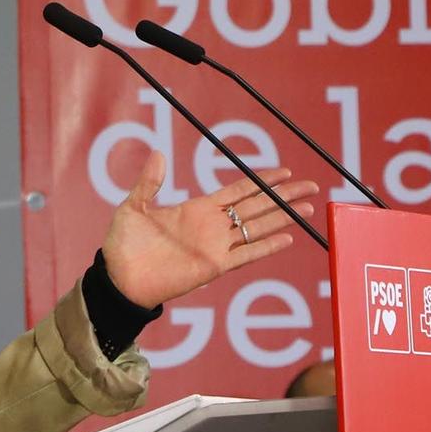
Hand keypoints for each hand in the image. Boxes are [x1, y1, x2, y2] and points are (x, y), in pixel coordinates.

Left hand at [101, 154, 317, 308]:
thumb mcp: (134, 207)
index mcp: (197, 208)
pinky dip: (267, 246)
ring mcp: (216, 246)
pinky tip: (288, 237)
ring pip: (258, 227)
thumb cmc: (124, 244)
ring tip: (309, 208)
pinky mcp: (214, 266)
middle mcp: (212, 226)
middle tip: (311, 186)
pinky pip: (246, 253)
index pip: (239, 191)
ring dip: (283, 218)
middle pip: (258, 207)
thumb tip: (158, 153)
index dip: (263, 181)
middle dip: (285, 196)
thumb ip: (149, 183)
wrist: (119, 278)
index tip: (286, 173)